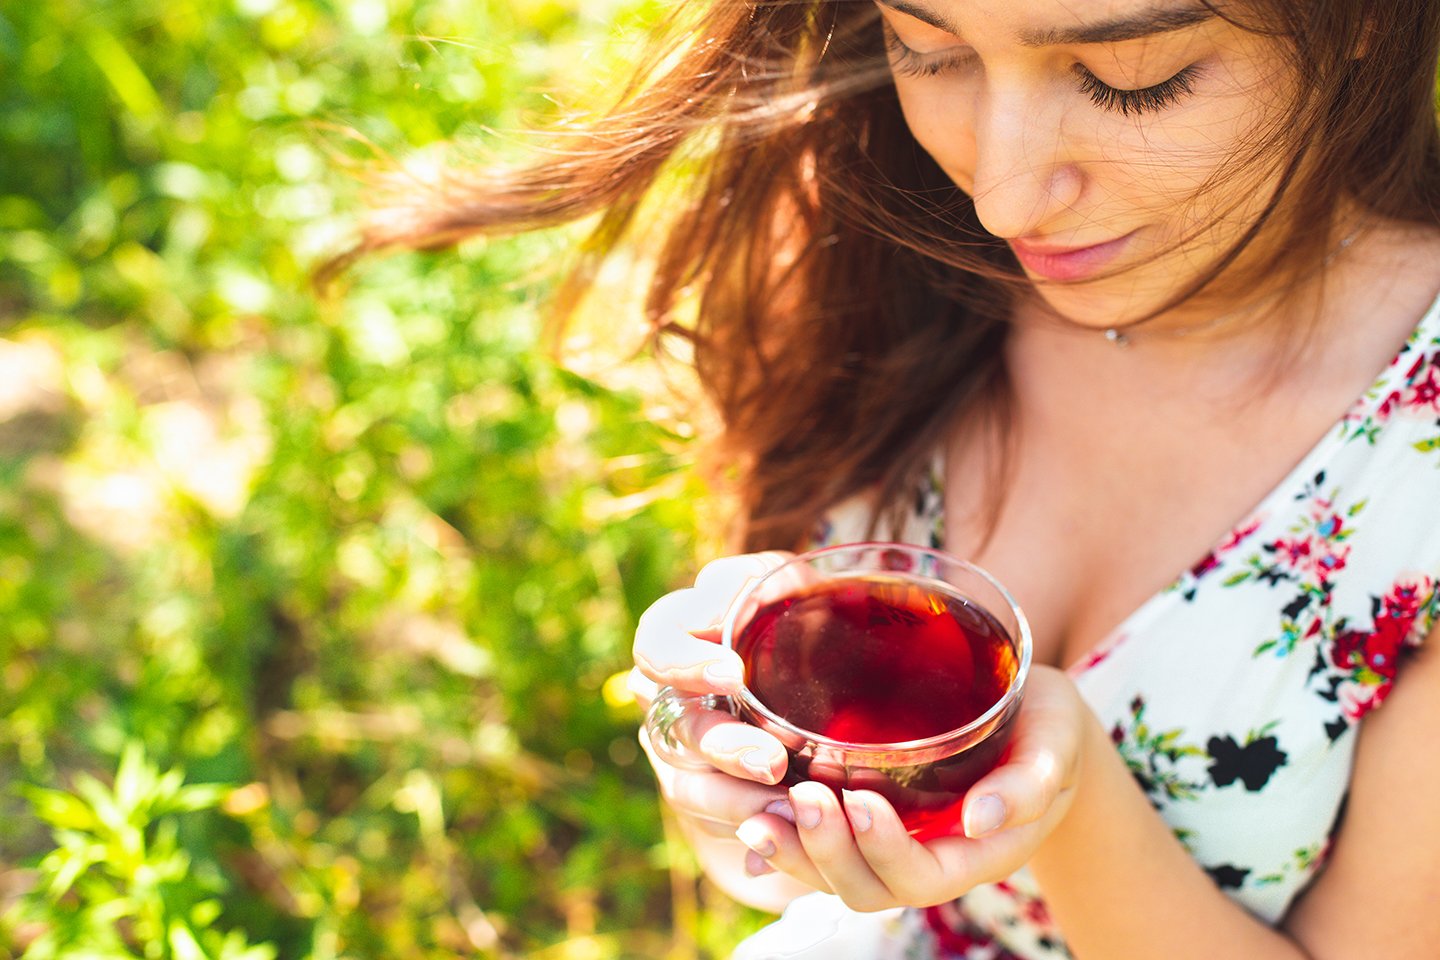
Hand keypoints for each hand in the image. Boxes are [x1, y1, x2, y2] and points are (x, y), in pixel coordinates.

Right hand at [631, 552, 797, 857]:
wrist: (818, 679)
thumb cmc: (789, 614)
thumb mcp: (784, 587)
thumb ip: (770, 583)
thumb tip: (766, 592)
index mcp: (673, 636)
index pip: (655, 645)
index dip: (683, 663)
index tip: (732, 673)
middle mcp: (666, 698)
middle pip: (678, 728)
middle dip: (725, 748)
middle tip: (772, 761)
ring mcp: (681, 754)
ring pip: (689, 786)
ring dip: (736, 801)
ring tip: (787, 807)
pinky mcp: (705, 799)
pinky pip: (717, 825)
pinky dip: (753, 831)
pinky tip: (787, 833)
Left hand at [730, 665, 1090, 909]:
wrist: (1035, 720)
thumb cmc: (1049, 730)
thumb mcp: (1056, 746)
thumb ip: (1029, 783)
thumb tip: (983, 818)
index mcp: (974, 853)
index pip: (920, 877)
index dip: (883, 850)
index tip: (857, 799)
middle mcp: (927, 858)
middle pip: (864, 888)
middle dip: (826, 852)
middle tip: (798, 797)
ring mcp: (893, 842)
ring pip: (832, 873)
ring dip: (792, 850)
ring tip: (755, 814)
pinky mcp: (869, 817)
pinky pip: (821, 843)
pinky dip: (784, 835)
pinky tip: (750, 811)